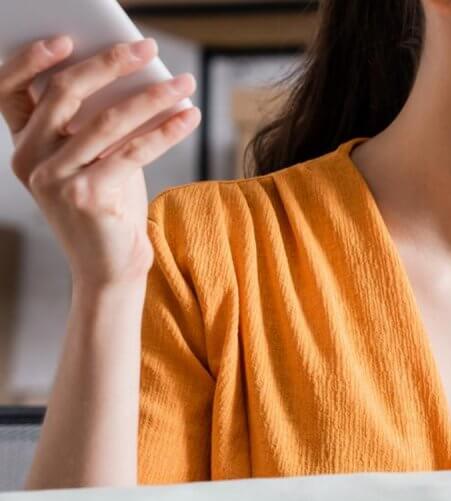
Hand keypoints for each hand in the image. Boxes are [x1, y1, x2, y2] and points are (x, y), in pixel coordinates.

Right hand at [2, 36, 199, 290]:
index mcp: (22, 146)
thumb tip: (132, 74)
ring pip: (107, 120)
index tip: (66, 38)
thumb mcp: (93, 159)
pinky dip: (166, 129)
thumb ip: (96, 122)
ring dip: (152, 96)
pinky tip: (189, 116)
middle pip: (65, 94)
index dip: (31, 60)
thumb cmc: (106, 205)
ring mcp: (55, 180)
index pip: (9, 90)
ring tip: (184, 83)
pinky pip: (134, 151)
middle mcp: (30, 160)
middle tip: (148, 47)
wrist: (109, 268)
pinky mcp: (89, 197)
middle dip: (110, 64)